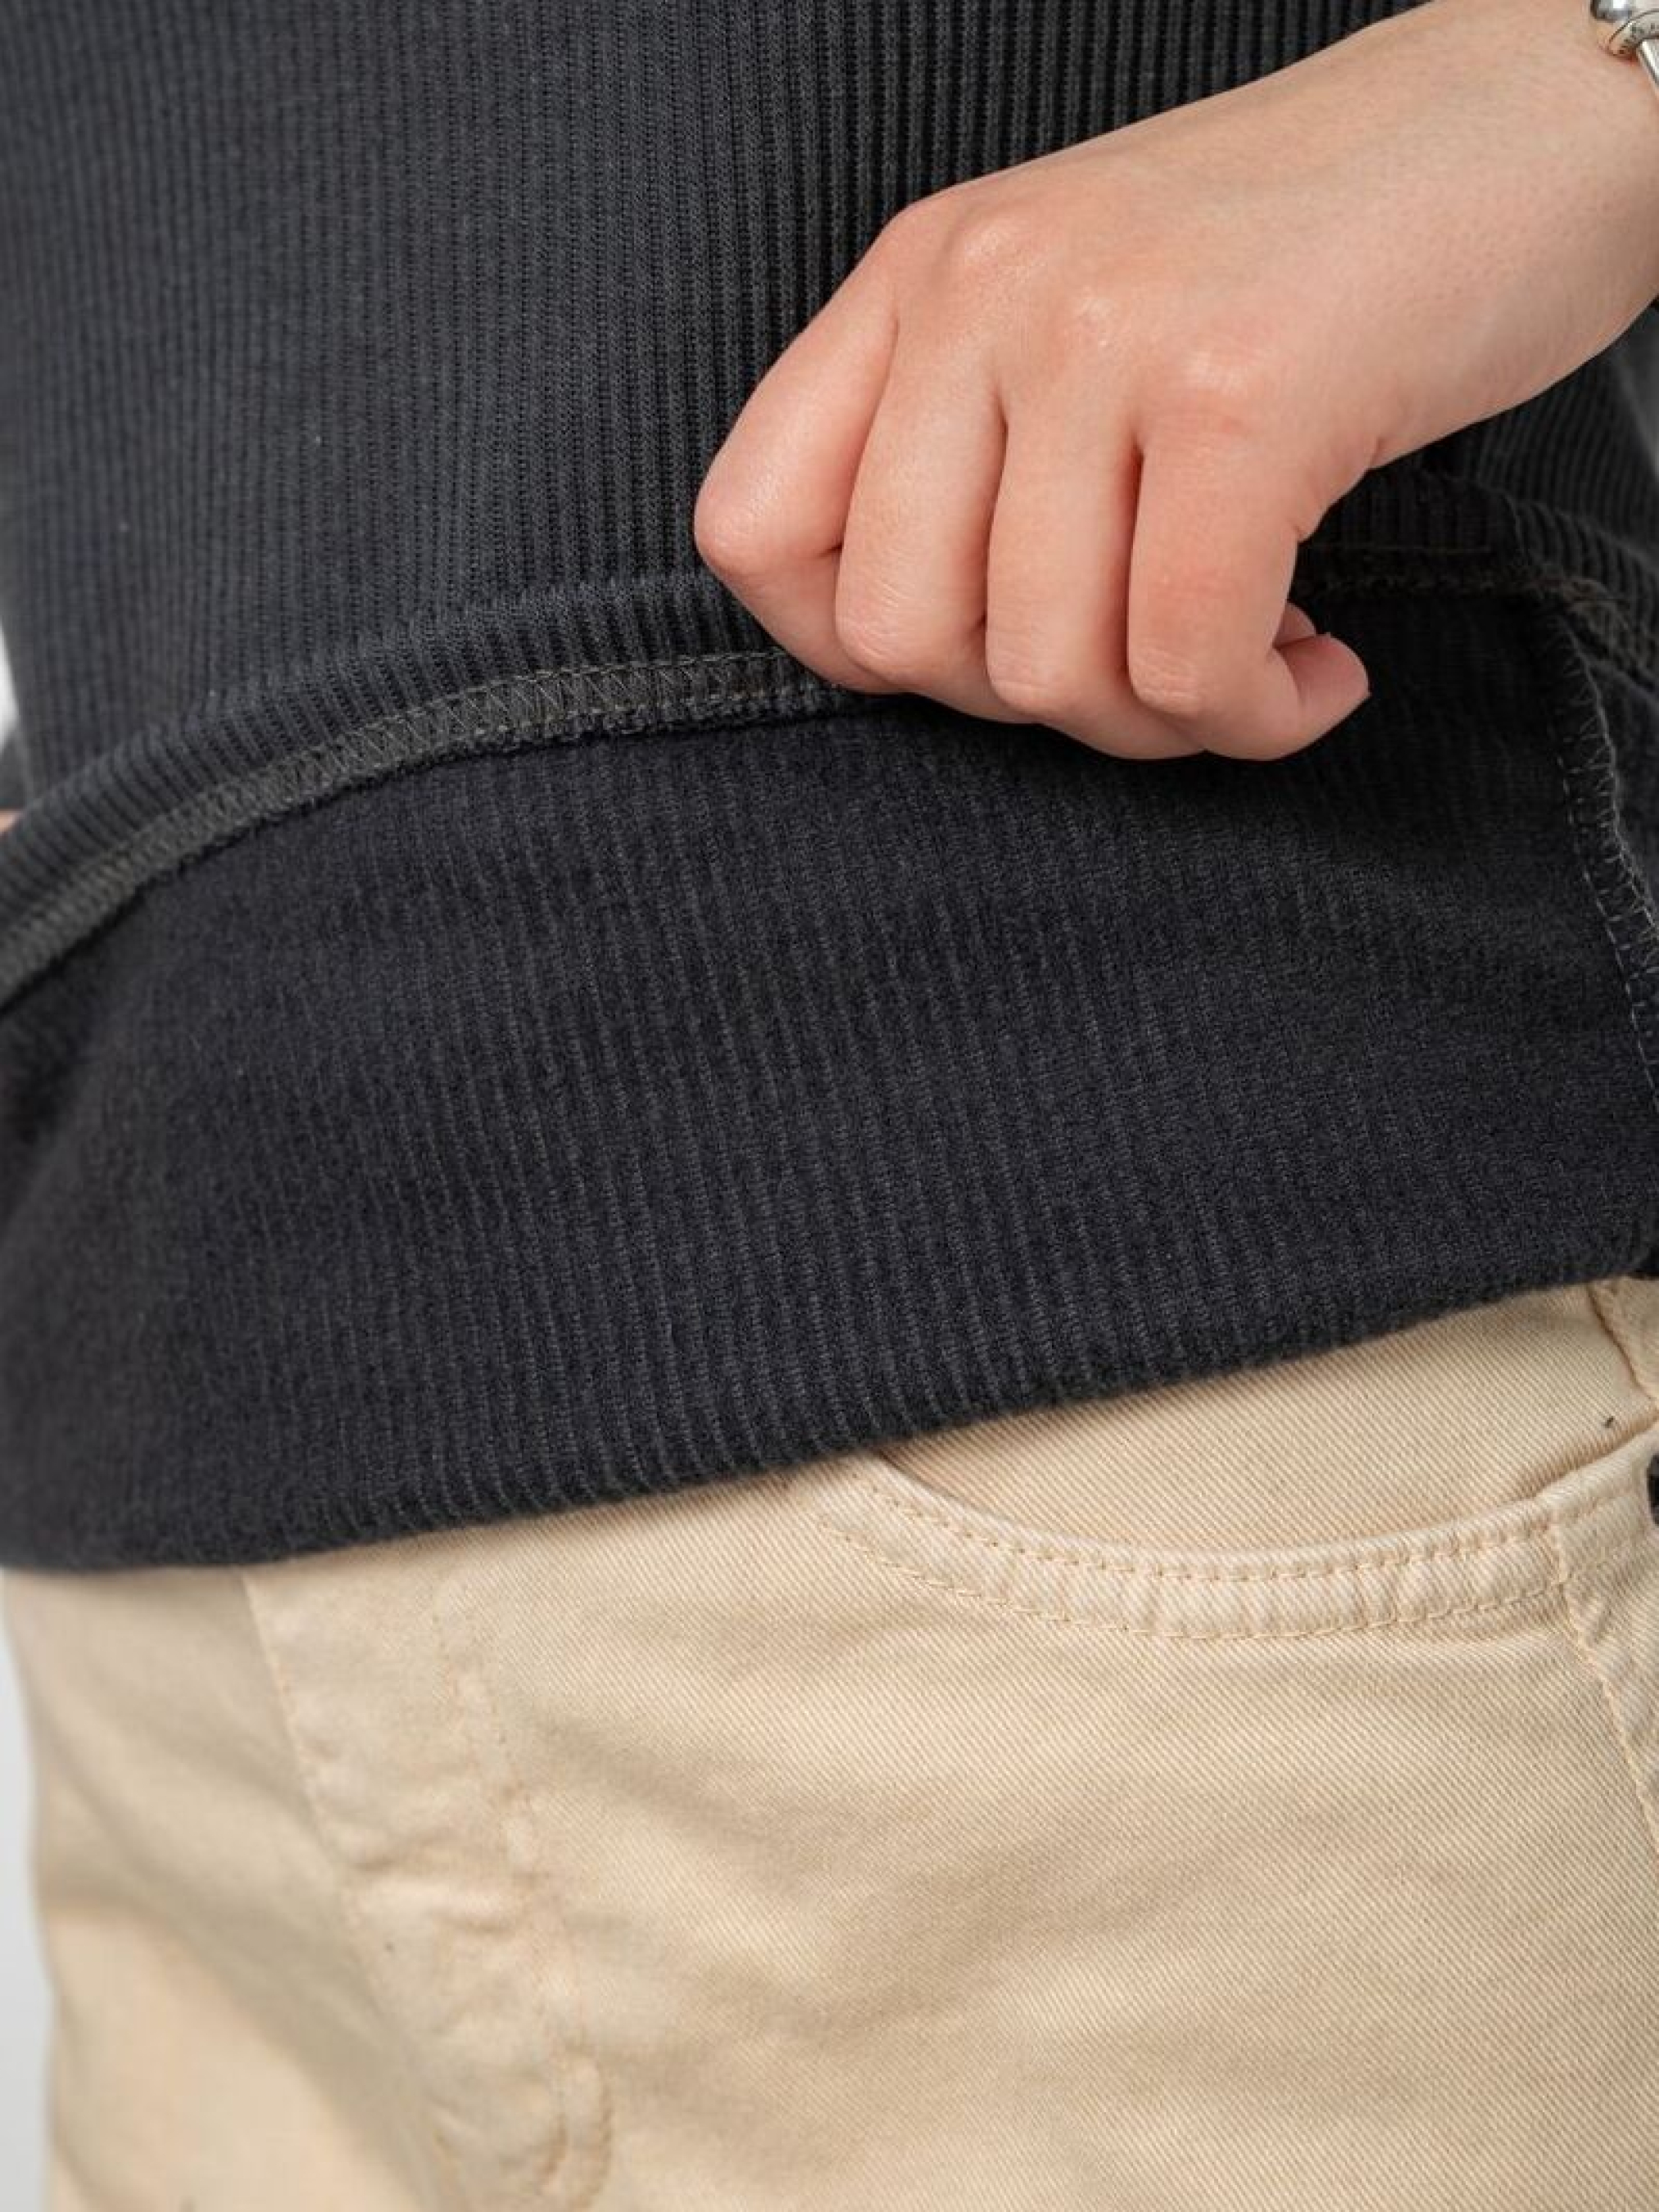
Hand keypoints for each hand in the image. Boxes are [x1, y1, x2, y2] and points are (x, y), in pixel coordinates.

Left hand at [694, 0, 1658, 760]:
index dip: (845, 648)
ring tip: (1255, 658)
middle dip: (1030, 710)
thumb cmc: (1310, 252)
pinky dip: (1257, 716)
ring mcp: (1103, 336)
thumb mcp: (1083, 310)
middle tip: (1147, 666)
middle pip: (896, 638)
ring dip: (1166, 721)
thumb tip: (923, 661)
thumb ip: (972, 448)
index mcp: (922, 275)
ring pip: (1043, 673)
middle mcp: (984, 291)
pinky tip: (1319, 670)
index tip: (980, 651)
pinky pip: (1185, 667)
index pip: (748, 528)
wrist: (1535, 117)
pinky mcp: (1239, 398)